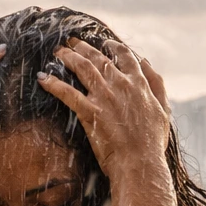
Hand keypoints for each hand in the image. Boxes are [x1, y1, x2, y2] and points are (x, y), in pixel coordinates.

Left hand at [38, 38, 170, 178]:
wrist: (140, 162)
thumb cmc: (152, 141)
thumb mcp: (163, 109)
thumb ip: (156, 83)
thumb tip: (146, 61)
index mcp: (139, 84)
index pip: (125, 56)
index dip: (112, 47)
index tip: (104, 43)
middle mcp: (121, 85)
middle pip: (99, 59)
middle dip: (83, 48)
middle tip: (71, 43)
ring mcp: (104, 97)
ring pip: (82, 69)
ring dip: (68, 57)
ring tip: (57, 52)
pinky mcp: (90, 112)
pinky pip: (67, 93)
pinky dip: (53, 84)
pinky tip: (42, 78)